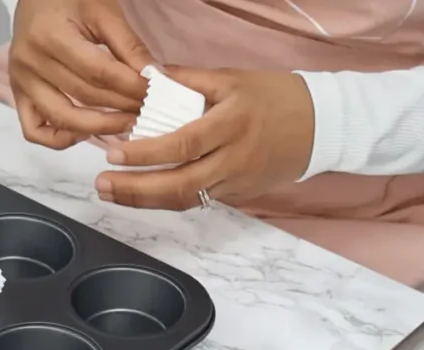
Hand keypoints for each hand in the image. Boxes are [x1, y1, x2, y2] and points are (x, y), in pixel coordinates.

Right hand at [9, 0, 152, 148]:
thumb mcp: (104, 12)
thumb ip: (129, 46)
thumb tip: (156, 78)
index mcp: (50, 37)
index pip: (99, 73)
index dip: (131, 86)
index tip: (156, 92)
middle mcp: (30, 63)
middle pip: (84, 97)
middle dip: (123, 107)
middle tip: (149, 110)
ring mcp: (20, 82)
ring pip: (62, 119)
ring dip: (99, 128)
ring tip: (126, 123)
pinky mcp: (17, 94)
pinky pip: (35, 130)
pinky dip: (60, 138)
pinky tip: (84, 131)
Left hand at [95, 66, 315, 209]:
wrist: (321, 126)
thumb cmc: (275, 96)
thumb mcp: (232, 79)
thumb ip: (187, 79)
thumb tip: (145, 74)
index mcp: (230, 125)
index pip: (181, 145)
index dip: (145, 153)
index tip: (113, 153)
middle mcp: (232, 159)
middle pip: (178, 184)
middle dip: (135, 188)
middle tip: (102, 184)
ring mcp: (235, 182)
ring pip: (184, 200)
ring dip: (144, 201)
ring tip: (111, 193)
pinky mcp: (237, 195)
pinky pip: (196, 201)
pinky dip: (166, 200)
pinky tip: (140, 195)